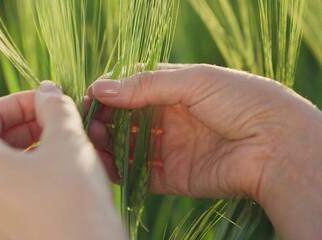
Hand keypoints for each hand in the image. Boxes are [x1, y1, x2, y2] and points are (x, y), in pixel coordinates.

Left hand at [0, 81, 123, 239]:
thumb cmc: (73, 201)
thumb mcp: (68, 142)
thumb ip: (55, 108)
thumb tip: (48, 91)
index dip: (19, 102)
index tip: (48, 100)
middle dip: (29, 126)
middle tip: (61, 121)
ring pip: (2, 170)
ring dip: (34, 150)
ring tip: (67, 146)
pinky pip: (8, 194)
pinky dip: (31, 177)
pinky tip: (63, 174)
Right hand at [88, 64, 321, 238]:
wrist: (277, 145)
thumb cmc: (242, 101)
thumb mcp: (195, 80)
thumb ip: (146, 85)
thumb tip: (102, 88)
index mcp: (175, 90)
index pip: (132, 89)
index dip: (110, 92)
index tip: (92, 97)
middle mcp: (170, 119)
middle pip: (126, 119)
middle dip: (105, 120)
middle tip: (91, 124)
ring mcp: (170, 148)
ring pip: (128, 146)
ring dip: (107, 144)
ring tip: (94, 141)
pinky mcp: (173, 176)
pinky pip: (139, 174)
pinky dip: (119, 170)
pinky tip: (105, 163)